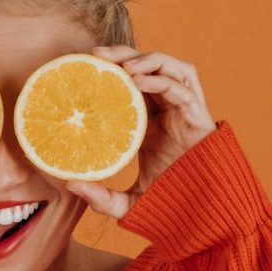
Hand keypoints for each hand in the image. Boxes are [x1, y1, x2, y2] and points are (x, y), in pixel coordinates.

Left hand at [65, 45, 217, 219]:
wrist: (202, 216)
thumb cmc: (169, 204)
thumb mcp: (127, 202)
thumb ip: (101, 197)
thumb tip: (70, 185)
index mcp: (151, 121)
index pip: (133, 82)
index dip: (113, 68)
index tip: (86, 64)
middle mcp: (169, 111)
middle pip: (151, 67)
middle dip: (126, 54)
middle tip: (97, 54)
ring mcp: (186, 112)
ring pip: (172, 68)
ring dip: (148, 59)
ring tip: (123, 65)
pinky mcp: (200, 119)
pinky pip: (182, 89)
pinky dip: (161, 80)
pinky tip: (139, 81)